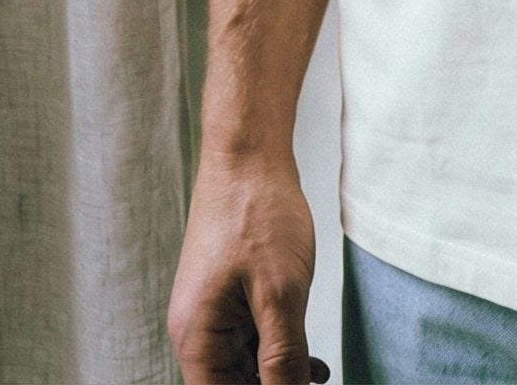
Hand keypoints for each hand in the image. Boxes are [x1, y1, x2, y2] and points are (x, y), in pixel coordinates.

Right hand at [167, 156, 330, 383]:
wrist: (248, 154)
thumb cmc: (258, 214)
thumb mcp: (280, 292)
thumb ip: (282, 356)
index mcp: (197, 338)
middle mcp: (198, 331)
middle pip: (231, 384)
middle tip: (314, 383)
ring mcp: (213, 312)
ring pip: (245, 365)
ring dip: (279, 375)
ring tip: (319, 378)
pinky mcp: (229, 294)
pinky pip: (251, 339)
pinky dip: (278, 351)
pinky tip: (311, 363)